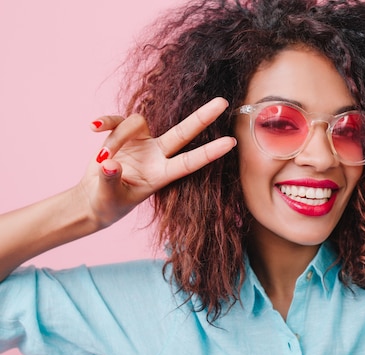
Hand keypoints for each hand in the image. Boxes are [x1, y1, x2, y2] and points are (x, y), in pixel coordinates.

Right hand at [80, 97, 236, 227]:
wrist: (93, 199)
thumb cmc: (107, 203)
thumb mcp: (108, 197)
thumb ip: (110, 181)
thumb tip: (110, 164)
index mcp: (161, 175)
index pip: (190, 162)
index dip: (210, 153)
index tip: (232, 142)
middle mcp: (157, 156)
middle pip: (183, 133)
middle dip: (202, 117)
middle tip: (223, 101)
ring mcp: (143, 143)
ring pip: (137, 123)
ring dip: (117, 137)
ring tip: (102, 158)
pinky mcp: (124, 135)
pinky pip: (117, 120)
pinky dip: (105, 122)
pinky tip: (92, 127)